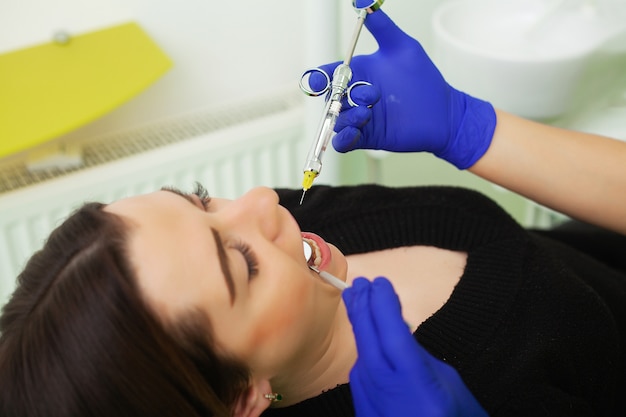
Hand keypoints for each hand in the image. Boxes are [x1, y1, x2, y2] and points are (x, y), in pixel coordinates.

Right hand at [314, 10, 495, 168]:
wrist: (443, 112)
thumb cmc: (424, 79)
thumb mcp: (402, 47)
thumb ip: (381, 26)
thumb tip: (363, 0)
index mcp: (358, 74)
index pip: (326, 75)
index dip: (319, 77)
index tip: (321, 77)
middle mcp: (354, 96)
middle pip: (328, 98)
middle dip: (340, 96)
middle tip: (368, 95)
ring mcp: (359, 118)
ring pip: (336, 120)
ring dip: (346, 116)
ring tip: (367, 113)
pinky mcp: (366, 138)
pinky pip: (343, 142)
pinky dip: (343, 138)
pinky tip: (354, 132)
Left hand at [342, 277, 488, 416]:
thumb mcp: (450, 386)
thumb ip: (420, 357)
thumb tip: (399, 330)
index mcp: (414, 381)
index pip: (392, 331)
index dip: (383, 303)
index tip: (380, 282)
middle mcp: (385, 388)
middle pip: (367, 337)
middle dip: (362, 306)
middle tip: (359, 284)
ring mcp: (370, 400)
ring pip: (362, 352)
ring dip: (360, 323)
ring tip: (358, 298)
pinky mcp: (362, 408)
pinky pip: (362, 370)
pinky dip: (364, 347)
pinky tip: (366, 336)